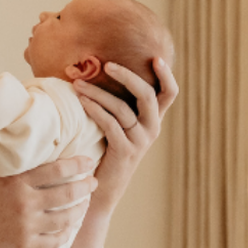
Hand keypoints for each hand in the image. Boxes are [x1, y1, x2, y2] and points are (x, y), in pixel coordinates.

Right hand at [0, 156, 98, 247]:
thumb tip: (5, 127)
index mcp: (15, 179)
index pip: (57, 169)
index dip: (77, 164)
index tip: (88, 161)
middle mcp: (24, 202)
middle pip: (68, 192)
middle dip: (86, 186)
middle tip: (94, 181)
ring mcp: (26, 225)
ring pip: (66, 218)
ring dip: (80, 209)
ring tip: (86, 203)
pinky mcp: (24, 245)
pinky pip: (55, 241)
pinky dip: (67, 234)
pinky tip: (70, 227)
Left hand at [72, 57, 178, 212]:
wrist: (102, 189)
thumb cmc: (105, 151)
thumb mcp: (118, 125)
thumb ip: (118, 104)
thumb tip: (100, 71)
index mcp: (153, 120)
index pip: (169, 94)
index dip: (167, 75)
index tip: (156, 58)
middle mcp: (152, 129)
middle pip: (147, 94)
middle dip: (126, 76)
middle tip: (107, 64)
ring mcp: (140, 141)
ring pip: (122, 107)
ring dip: (98, 92)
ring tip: (78, 83)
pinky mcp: (124, 150)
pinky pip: (110, 123)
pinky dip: (94, 109)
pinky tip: (81, 101)